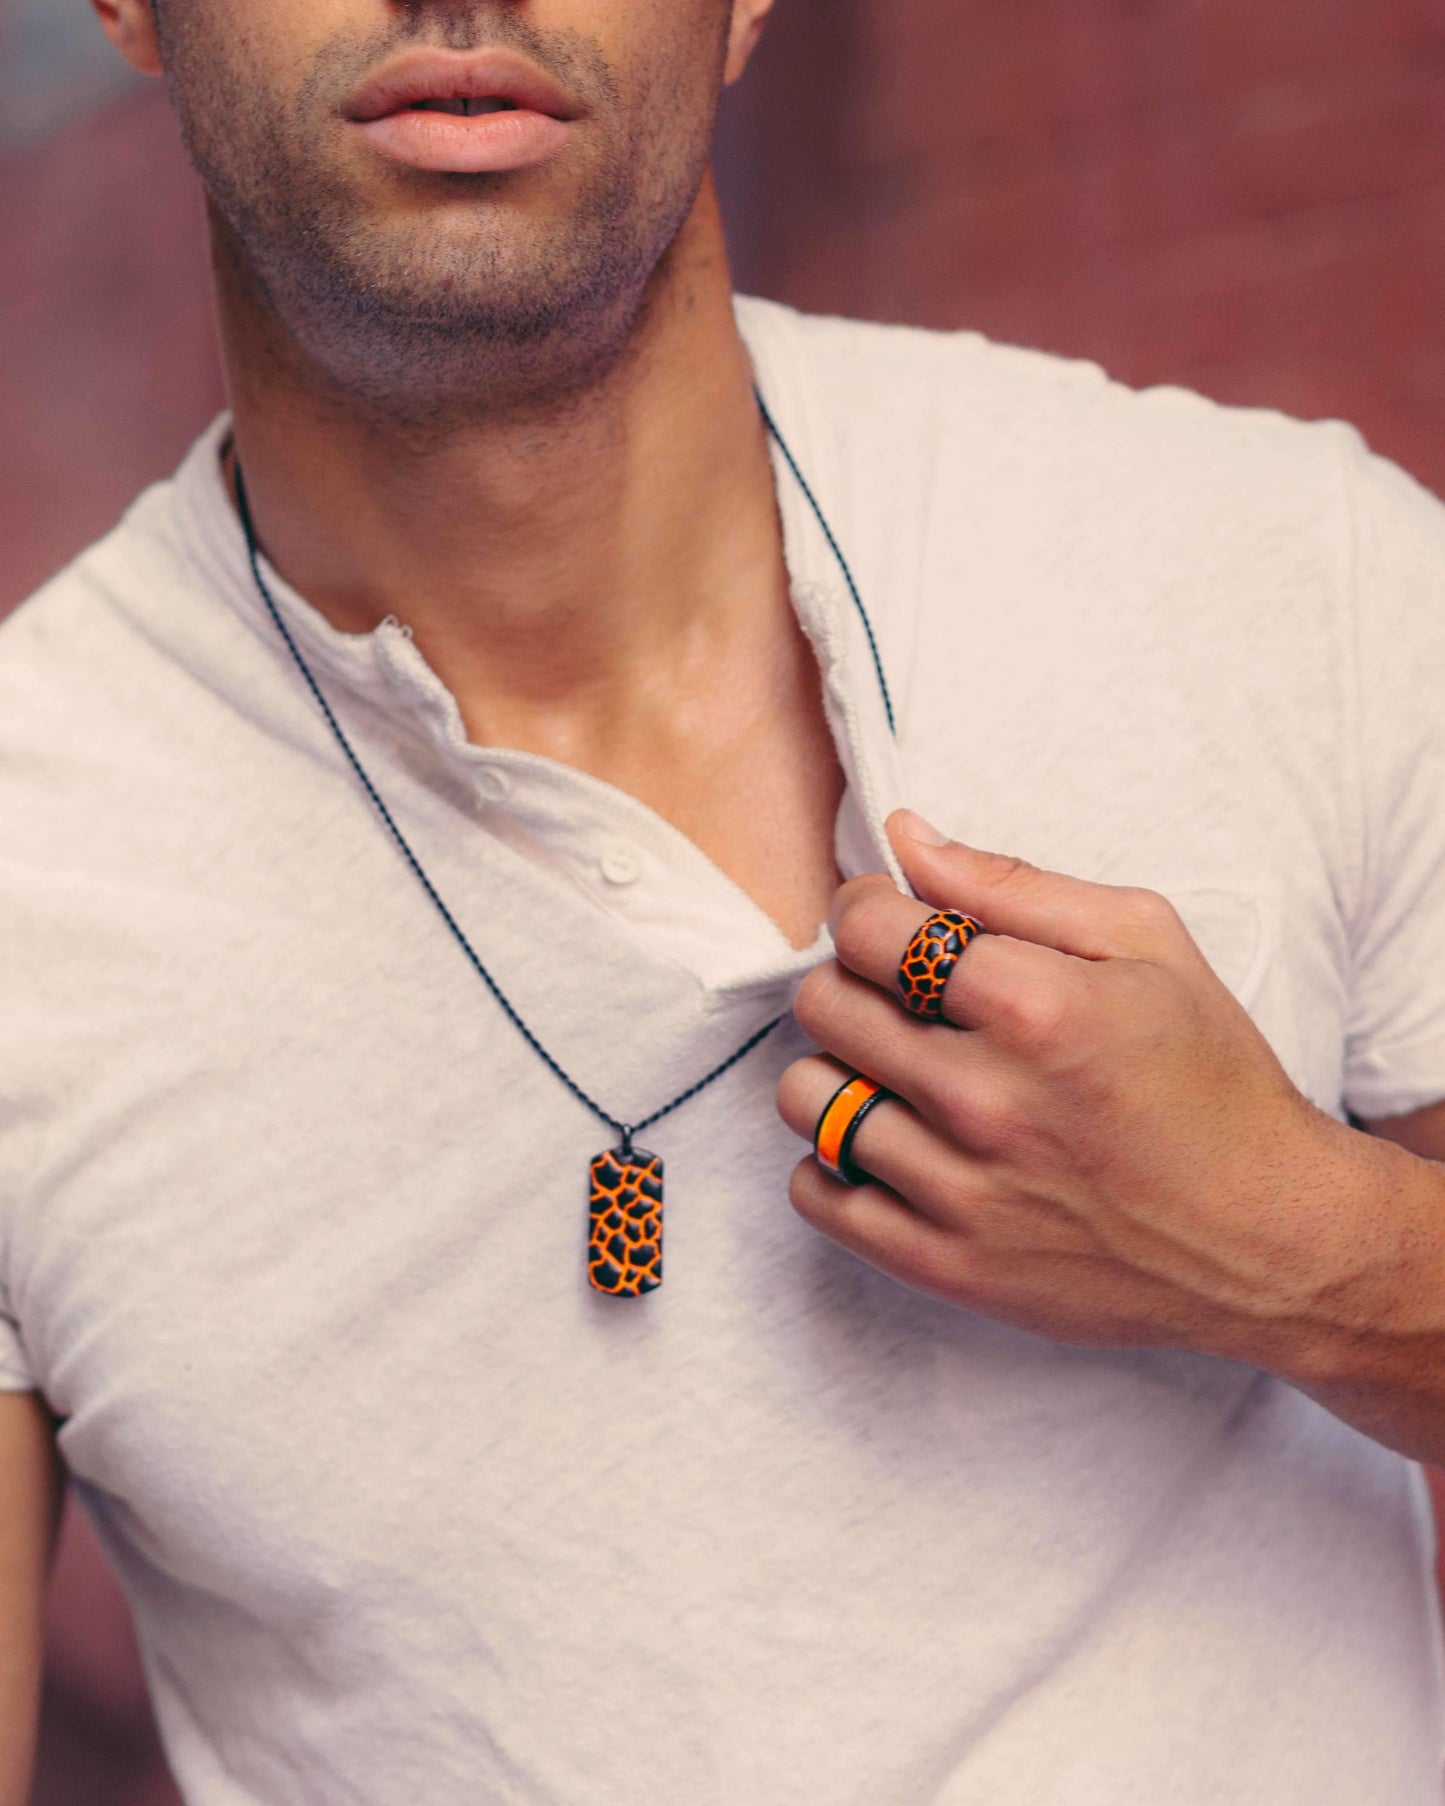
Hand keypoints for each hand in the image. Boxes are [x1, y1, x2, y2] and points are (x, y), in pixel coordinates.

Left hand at [777, 810, 1396, 1373]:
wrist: (1268, 1241)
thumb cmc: (1212, 1079)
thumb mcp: (1146, 943)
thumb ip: (1012, 883)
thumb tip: (904, 837)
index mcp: (1037, 1006)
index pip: (865, 930)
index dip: (864, 908)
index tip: (888, 921)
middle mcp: (987, 1100)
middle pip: (823, 1005)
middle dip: (851, 981)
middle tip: (900, 996)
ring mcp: (960, 1192)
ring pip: (806, 1098)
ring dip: (839, 1070)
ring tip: (899, 1072)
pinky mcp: (944, 1265)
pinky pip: (815, 1193)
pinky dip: (835, 1161)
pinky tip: (894, 1143)